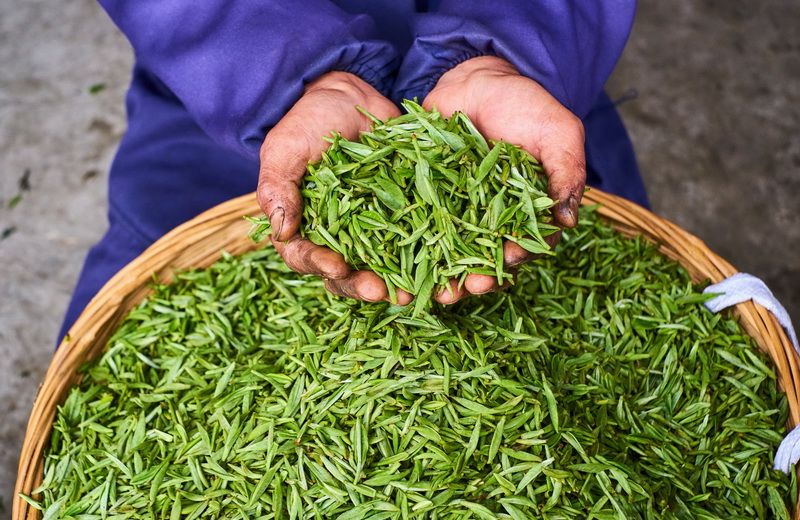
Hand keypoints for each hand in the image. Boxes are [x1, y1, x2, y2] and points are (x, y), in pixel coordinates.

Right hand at [257, 72, 412, 304]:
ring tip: (412, 292)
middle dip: (361, 285)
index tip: (336, 266)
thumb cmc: (309, 120)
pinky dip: (425, 257)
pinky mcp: (400, 216)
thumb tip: (280, 232)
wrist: (351, 95)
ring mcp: (369, 229)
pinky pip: (413, 242)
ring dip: (395, 282)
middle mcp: (335, 236)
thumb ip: (278, 187)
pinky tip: (439, 267)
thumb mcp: (286, 148)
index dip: (320, 266)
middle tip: (381, 292)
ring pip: (380, 267)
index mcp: (301, 226)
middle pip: (344, 274)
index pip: (305, 257)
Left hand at [423, 56, 584, 303]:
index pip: (523, 245)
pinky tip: (395, 262)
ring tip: (432, 292)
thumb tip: (567, 223)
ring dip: (439, 275)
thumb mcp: (558, 134)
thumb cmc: (525, 105)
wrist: (477, 77)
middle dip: (473, 279)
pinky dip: (406, 246)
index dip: (515, 258)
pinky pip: (414, 226)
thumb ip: (566, 174)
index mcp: (525, 212)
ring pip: (447, 252)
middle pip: (482, 258)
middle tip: (462, 291)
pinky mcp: (423, 198)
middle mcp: (489, 220)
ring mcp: (454, 211)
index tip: (506, 263)